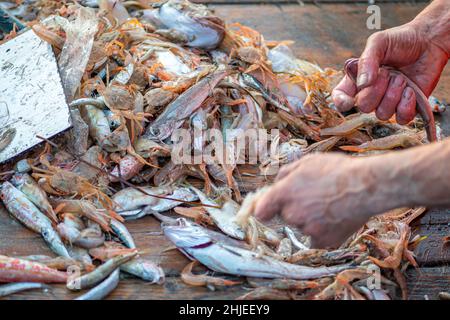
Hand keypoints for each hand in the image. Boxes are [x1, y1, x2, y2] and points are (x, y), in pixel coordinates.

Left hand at [254, 153, 395, 247]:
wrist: (366, 186)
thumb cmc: (337, 170)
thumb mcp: (307, 162)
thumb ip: (286, 173)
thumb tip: (277, 182)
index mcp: (284, 193)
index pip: (261, 211)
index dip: (264, 210)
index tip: (268, 209)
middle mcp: (292, 213)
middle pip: (285, 216)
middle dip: (294, 208)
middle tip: (313, 197)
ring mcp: (308, 229)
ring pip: (302, 226)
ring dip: (310, 219)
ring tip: (329, 204)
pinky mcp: (324, 240)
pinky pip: (316, 238)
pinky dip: (323, 231)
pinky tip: (334, 218)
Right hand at [332, 22, 447, 123]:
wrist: (429, 41)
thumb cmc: (401, 40)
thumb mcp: (379, 42)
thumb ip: (367, 61)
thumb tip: (363, 84)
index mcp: (357, 78)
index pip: (340, 97)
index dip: (341, 102)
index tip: (350, 101)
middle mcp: (370, 93)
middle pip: (363, 107)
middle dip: (377, 91)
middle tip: (389, 73)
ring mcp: (388, 102)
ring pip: (382, 114)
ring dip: (393, 96)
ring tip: (402, 79)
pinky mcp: (406, 107)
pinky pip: (401, 119)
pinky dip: (406, 106)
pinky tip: (410, 91)